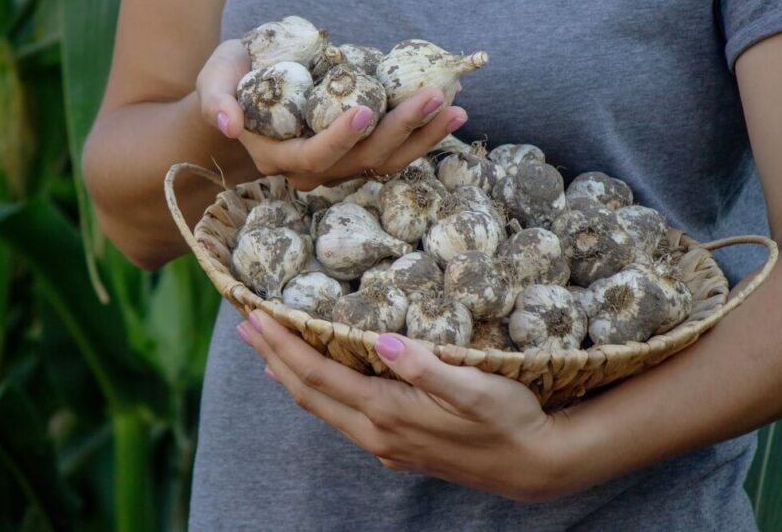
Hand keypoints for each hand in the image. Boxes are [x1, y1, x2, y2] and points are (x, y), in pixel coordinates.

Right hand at [197, 40, 468, 189]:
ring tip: (456, 109)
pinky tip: (451, 112)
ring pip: (385, 162)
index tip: (368, 109)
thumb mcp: (214, 78)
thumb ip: (215, 98)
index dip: (342, 137)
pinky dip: (423, 135)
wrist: (246, 96)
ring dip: (423, 138)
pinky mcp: (359, 153)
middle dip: (401, 130)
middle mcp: (312, 169)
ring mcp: (339, 165)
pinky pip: (394, 152)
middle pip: (362, 161)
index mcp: (278, 156)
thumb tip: (227, 122)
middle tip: (433, 96)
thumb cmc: (231, 81)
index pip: (314, 156)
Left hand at [235, 310, 574, 501]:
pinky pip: (343, 417)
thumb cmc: (509, 419)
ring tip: (269, 350)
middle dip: (273, 357)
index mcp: (386, 412)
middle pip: (308, 392)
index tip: (255, 317)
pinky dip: (320, 394)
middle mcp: (377, 432)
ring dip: (291, 376)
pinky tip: (320, 384)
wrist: (536, 465)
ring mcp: (385, 445)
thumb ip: (426, 367)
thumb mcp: (474, 388)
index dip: (283, 345)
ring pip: (322, 408)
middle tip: (245, 326)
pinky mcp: (399, 448)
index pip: (317, 375)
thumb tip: (382, 342)